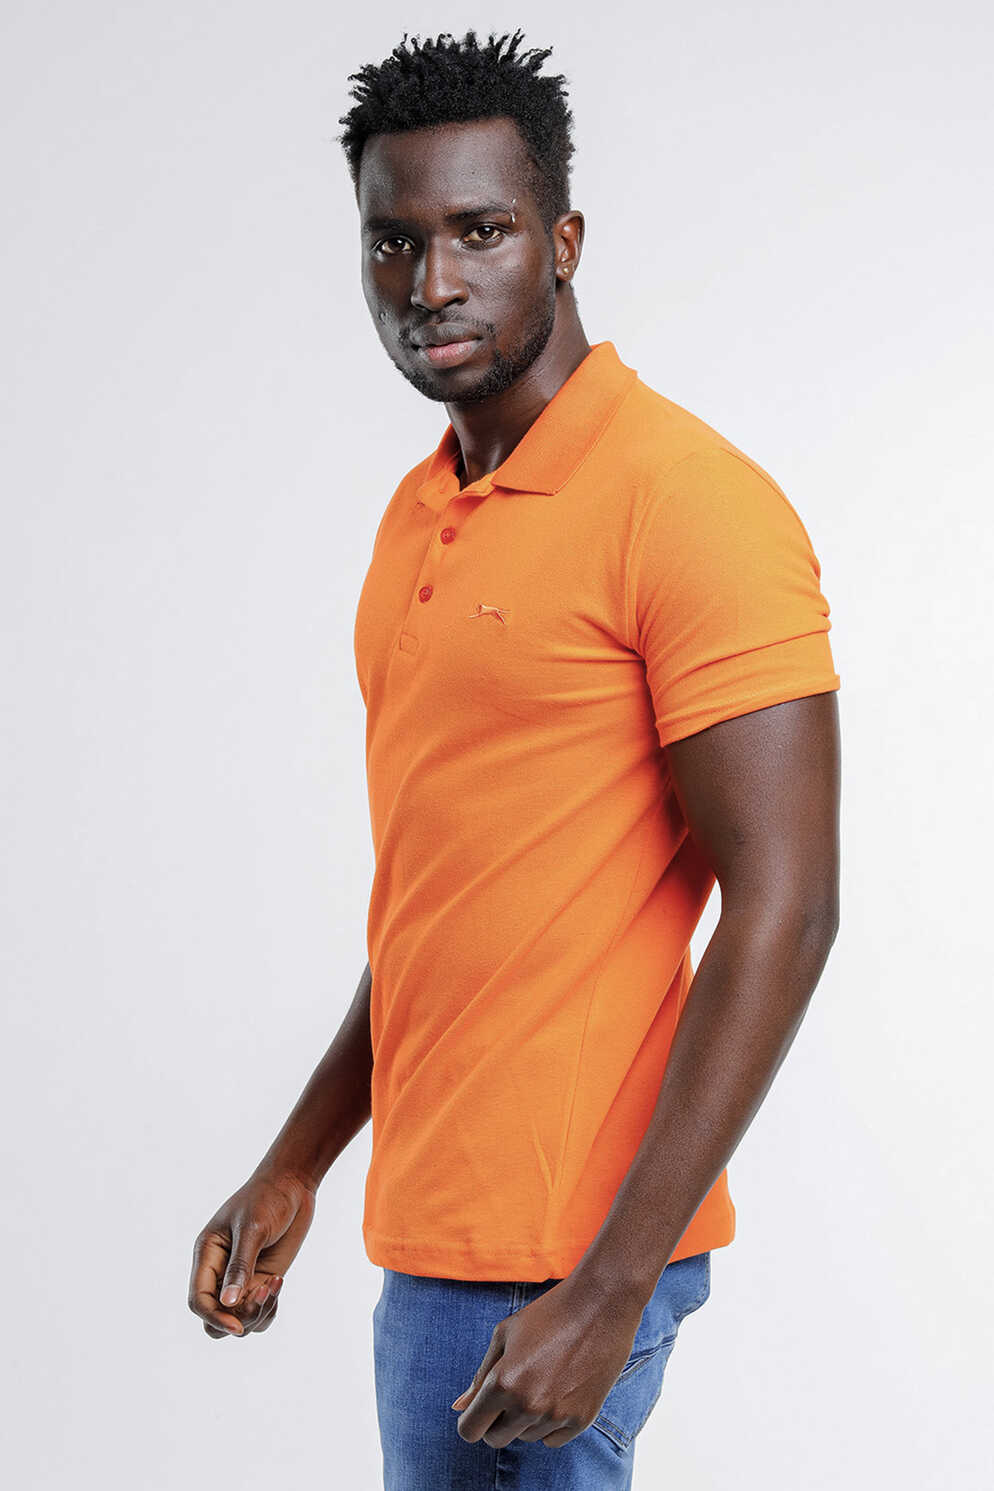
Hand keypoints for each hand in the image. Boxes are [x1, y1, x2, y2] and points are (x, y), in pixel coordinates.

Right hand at [188, 1168, 315, 1338]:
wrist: (292, 1185)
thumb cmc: (267, 1198)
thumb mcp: (252, 1229)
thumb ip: (240, 1266)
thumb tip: (228, 1304)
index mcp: (207, 1255)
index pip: (198, 1300)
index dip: (214, 1317)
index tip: (237, 1327)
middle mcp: (220, 1271)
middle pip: (214, 1317)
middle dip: (238, 1319)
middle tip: (262, 1294)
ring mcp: (242, 1278)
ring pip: (238, 1319)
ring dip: (257, 1313)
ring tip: (275, 1283)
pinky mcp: (261, 1279)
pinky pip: (258, 1312)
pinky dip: (269, 1309)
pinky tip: (279, 1284)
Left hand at [450, 1274, 642, 1448]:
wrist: (600, 1305)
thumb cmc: (548, 1314)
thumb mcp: (505, 1335)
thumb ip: (480, 1375)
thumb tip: (457, 1406)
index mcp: (503, 1383)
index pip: (470, 1430)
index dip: (471, 1420)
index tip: (481, 1409)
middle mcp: (527, 1405)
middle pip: (496, 1439)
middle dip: (497, 1421)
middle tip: (512, 1391)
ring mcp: (556, 1415)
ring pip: (526, 1438)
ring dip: (526, 1419)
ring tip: (542, 1381)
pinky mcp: (582, 1420)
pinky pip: (553, 1439)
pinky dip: (551, 1423)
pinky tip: (560, 1390)